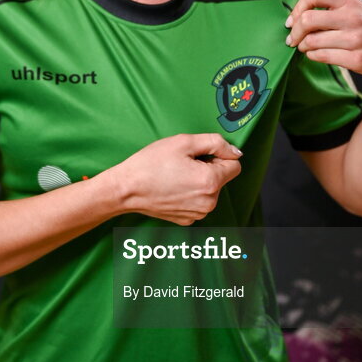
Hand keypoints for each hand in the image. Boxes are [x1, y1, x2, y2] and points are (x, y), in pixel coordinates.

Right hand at [114, 133, 242, 224]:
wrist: (126, 189)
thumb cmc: (151, 164)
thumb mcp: (184, 142)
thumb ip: (215, 143)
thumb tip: (235, 152)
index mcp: (211, 182)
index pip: (235, 164)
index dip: (218, 155)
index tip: (199, 155)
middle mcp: (209, 202)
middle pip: (222, 178)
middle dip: (208, 168)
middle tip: (183, 164)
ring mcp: (198, 214)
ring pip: (211, 190)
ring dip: (200, 181)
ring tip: (176, 175)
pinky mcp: (188, 220)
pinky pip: (199, 202)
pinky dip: (190, 193)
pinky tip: (173, 187)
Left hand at [285, 0, 361, 81]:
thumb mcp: (359, 9)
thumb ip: (333, 8)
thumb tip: (299, 13)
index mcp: (350, 2)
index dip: (297, 8)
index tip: (293, 20)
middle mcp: (352, 18)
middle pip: (307, 20)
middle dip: (295, 32)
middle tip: (293, 39)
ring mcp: (355, 39)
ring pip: (312, 41)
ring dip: (303, 46)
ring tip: (305, 47)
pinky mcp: (357, 59)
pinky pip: (322, 57)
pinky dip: (313, 56)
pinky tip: (316, 55)